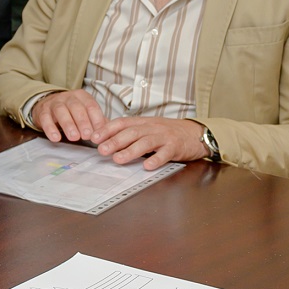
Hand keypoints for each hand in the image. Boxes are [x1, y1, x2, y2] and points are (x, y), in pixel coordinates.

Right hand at [31, 89, 105, 144]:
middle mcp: (68, 97)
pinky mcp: (42, 111)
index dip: (96, 119)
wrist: (46, 104)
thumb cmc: (71, 111)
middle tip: (87, 136)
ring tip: (74, 138)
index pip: (91, 106)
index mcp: (82, 96)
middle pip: (76, 107)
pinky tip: (56, 138)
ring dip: (68, 124)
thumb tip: (109, 132)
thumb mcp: (84, 112)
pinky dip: (50, 128)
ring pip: (61, 111)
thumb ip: (96, 121)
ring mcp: (54, 103)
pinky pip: (45, 118)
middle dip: (83, 122)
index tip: (100, 133)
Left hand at [94, 116, 208, 169]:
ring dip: (130, 151)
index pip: (122, 123)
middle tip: (101, 150)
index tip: (93, 137)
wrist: (195, 133)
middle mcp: (152, 127)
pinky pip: (165, 153)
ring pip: (145, 142)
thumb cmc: (167, 132)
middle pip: (131, 133)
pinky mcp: (176, 147)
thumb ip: (130, 132)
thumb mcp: (148, 128)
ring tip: (118, 159)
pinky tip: (147, 166)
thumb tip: (107, 139)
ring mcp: (164, 136)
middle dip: (115, 141)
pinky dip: (156, 159)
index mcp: (143, 122)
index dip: (107, 129)